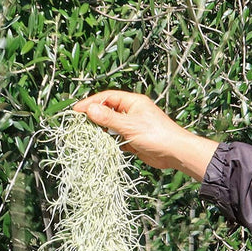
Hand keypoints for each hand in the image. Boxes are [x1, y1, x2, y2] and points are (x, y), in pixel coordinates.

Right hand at [72, 90, 218, 180]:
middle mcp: (132, 112)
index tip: (76, 110)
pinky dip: (110, 142)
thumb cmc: (156, 135)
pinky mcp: (135, 140)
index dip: (91, 103)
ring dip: (102, 130)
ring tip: (87, 135)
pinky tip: (102, 146)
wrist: (175, 153)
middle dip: (94, 116)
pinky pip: (118, 139)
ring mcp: (133, 126)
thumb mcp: (129, 126)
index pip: (107, 98)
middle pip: (108, 111)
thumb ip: (109, 119)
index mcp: (133, 102)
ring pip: (112, 126)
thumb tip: (90, 110)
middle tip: (78, 123)